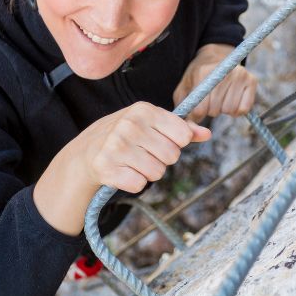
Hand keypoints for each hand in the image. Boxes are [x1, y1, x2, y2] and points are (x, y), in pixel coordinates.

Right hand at [77, 101, 210, 192]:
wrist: (88, 150)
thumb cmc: (128, 134)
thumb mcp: (152, 123)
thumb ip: (182, 128)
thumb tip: (208, 134)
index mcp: (144, 110)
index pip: (183, 135)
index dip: (176, 143)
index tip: (161, 140)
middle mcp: (129, 125)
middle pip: (172, 156)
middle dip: (162, 159)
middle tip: (145, 153)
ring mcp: (116, 146)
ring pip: (157, 173)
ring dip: (148, 172)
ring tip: (134, 162)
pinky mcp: (106, 168)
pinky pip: (139, 185)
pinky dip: (134, 182)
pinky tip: (123, 171)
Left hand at [173, 43, 257, 122]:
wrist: (216, 56)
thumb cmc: (198, 76)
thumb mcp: (184, 87)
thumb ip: (183, 106)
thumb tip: (189, 127)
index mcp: (203, 72)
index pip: (200, 109)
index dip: (197, 114)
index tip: (197, 109)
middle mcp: (224, 71)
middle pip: (215, 110)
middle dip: (210, 110)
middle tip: (210, 100)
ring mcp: (240, 75)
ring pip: (229, 110)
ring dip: (223, 109)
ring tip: (220, 98)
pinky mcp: (252, 81)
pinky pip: (243, 109)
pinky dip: (236, 110)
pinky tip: (231, 100)